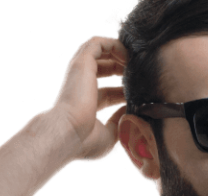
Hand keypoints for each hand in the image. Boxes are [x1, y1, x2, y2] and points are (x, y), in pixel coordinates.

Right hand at [47, 35, 128, 162]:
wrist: (67, 134)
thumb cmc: (85, 141)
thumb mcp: (110, 134)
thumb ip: (121, 121)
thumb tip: (131, 110)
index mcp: (87, 105)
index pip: (108, 93)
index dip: (125, 91)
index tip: (140, 95)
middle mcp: (82, 86)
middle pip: (104, 70)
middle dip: (123, 69)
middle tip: (141, 75)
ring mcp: (80, 73)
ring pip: (100, 52)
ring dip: (119, 53)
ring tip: (136, 62)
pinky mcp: (81, 62)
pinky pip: (98, 43)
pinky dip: (114, 44)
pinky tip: (128, 57)